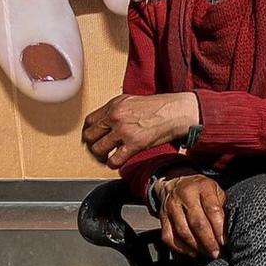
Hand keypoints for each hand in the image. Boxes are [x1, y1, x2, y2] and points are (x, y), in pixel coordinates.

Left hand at [82, 92, 198, 166]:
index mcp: (114, 105)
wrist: (176, 112)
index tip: (92, 137)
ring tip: (106, 157)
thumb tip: (106, 122)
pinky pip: (114, 160)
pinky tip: (116, 162)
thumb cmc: (159, 107)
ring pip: (98, 149)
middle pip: (90, 136)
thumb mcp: (132, 101)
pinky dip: (112, 164)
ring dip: (101, 156)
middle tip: (98, 150)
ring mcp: (124, 131)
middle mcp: (116, 117)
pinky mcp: (134, 144)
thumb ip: (117, 110)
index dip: (88, 131)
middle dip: (92, 145)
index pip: (89, 121)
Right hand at [158, 173, 225, 257]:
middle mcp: (185, 196)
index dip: (219, 228)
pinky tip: (192, 252)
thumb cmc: (201, 189)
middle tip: (217, 253)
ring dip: (196, 247)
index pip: (212, 210)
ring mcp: (172, 207)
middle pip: (197, 223)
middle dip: (208, 242)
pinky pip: (169, 237)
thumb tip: (230, 230)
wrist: (175, 181)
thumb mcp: (216, 190)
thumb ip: (223, 207)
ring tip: (207, 254)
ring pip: (183, 232)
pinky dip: (180, 248)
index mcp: (203, 187)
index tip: (224, 241)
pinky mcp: (162, 217)